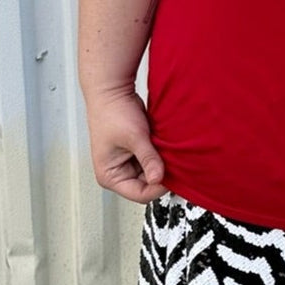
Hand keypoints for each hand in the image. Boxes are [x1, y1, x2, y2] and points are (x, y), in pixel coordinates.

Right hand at [84, 87, 166, 203]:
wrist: (112, 90)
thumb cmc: (113, 112)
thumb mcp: (134, 137)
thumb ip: (148, 159)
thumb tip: (159, 178)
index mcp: (109, 176)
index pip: (140, 193)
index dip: (158, 187)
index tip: (174, 175)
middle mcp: (117, 172)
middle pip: (147, 184)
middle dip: (161, 173)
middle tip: (175, 161)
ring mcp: (127, 161)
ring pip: (152, 171)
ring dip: (162, 162)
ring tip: (168, 150)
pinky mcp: (136, 150)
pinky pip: (152, 158)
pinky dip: (160, 153)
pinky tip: (165, 145)